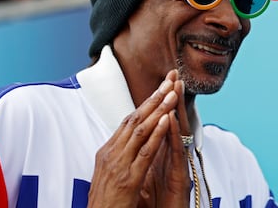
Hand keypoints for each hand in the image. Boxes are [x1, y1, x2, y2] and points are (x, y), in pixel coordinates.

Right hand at [87, 70, 183, 207]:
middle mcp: (112, 153)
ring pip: (141, 130)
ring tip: (172, 93)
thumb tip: (128, 140)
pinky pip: (145, 151)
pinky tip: (167, 120)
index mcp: (107, 151)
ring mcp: (120, 164)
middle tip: (168, 81)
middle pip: (135, 118)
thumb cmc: (105, 201)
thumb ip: (119, 155)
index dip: (146, 103)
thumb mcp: (108, 173)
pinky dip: (156, 133)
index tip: (159, 89)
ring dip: (158, 110)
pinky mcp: (129, 178)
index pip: (129, 121)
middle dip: (153, 98)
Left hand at [139, 77, 190, 207]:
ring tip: (175, 87)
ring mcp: (177, 167)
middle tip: (173, 74)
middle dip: (171, 97)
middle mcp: (172, 157)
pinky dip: (173, 135)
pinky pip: (176, 154)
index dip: (161, 103)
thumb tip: (139, 141)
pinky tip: (172, 119)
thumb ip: (146, 156)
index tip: (162, 82)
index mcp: (162, 155)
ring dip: (176, 109)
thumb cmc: (154, 203)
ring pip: (177, 133)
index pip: (162, 123)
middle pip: (172, 121)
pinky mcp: (181, 179)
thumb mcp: (146, 175)